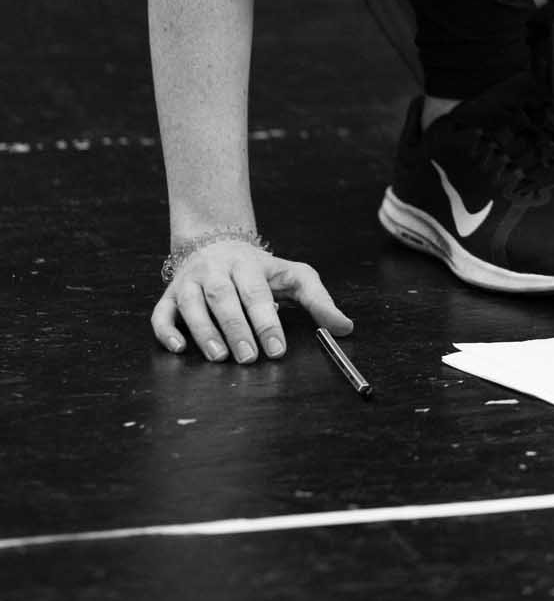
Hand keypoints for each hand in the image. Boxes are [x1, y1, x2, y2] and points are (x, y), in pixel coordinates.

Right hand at [151, 240, 353, 362]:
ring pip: (193, 305)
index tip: (277, 350)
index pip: (258, 293)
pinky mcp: (169, 297)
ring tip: (220, 357)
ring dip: (204, 332)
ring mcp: (190, 283)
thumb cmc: (259, 269)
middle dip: (237, 329)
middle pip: (224, 298)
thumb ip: (319, 301)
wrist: (216, 241)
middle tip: (250, 359)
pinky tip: (178, 347)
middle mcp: (216, 271)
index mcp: (248, 264)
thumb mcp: (293, 276)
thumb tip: (345, 327)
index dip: (267, 322)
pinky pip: (161, 314)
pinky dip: (166, 330)